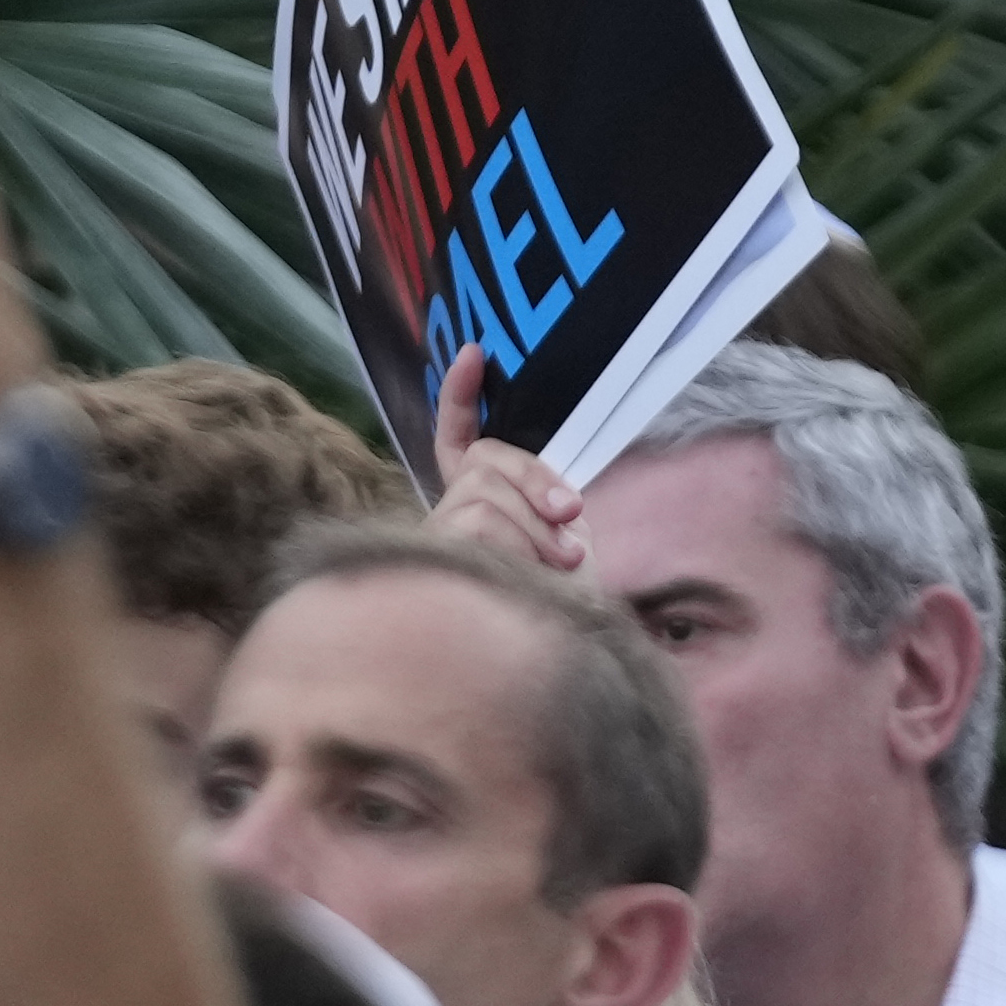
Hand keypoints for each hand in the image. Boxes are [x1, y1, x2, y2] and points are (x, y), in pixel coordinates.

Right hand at [426, 346, 586, 572]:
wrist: (557, 654)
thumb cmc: (559, 593)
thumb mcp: (562, 535)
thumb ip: (549, 498)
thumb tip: (559, 492)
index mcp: (481, 502)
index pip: (458, 440)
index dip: (459, 396)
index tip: (472, 352)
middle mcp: (450, 512)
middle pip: (482, 458)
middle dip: (532, 478)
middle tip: (569, 512)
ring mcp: (438, 535)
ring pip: (483, 491)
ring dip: (534, 527)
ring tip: (560, 563)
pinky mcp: (436, 557)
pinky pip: (479, 521)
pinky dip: (519, 546)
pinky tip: (529, 574)